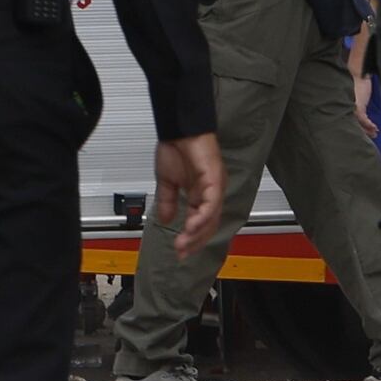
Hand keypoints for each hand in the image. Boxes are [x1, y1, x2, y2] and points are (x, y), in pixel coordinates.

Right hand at [153, 132, 228, 252]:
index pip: (200, 223)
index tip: (179, 251)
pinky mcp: (215, 179)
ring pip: (211, 217)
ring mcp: (215, 187)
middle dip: (195, 241)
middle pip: (208, 225)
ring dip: (197, 233)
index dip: (191, 238)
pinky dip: (202, 216)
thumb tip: (166, 220)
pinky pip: (211, 203)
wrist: (179, 127)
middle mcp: (211, 194)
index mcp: (200, 194)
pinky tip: (192, 226)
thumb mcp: (166, 181)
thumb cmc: (175, 147)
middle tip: (182, 252)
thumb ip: (168, 201)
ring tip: (184, 243)